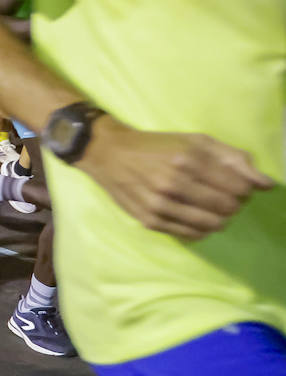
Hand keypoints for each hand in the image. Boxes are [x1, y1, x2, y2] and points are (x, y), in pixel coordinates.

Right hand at [77, 117, 275, 239]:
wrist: (108, 153)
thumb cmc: (156, 145)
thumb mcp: (195, 140)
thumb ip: (233, 158)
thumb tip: (267, 184)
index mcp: (188, 158)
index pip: (239, 187)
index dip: (244, 189)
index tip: (235, 184)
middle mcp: (173, 183)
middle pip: (227, 208)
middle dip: (232, 204)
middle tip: (222, 195)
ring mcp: (160, 204)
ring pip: (211, 225)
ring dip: (219, 218)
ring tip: (209, 207)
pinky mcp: (150, 220)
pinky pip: (191, 235)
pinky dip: (200, 229)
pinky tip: (194, 215)